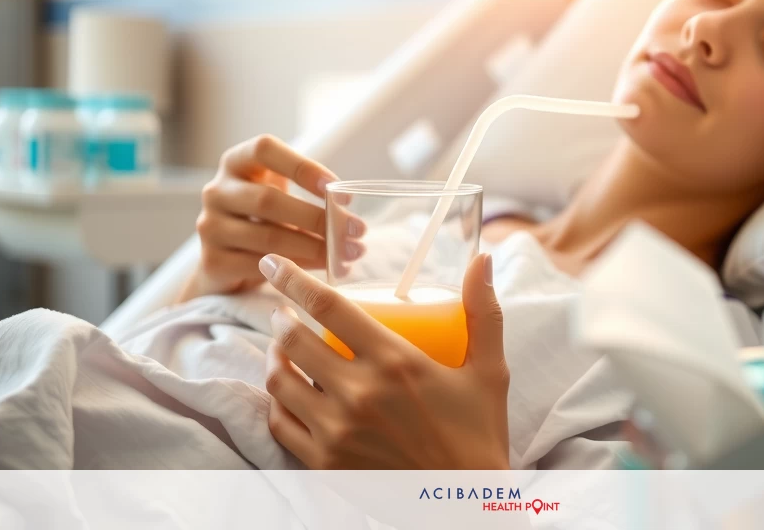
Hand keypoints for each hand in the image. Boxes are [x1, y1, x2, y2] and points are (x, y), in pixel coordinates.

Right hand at [180, 134, 353, 300]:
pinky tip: (323, 270)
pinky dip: (297, 268)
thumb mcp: (279, 193)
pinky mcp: (212, 262)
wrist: (226, 263)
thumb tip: (348, 209)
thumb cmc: (264, 218)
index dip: (301, 166)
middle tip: (357, 231)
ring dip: (315, 247)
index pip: (263, 149)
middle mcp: (216, 191)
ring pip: (268, 237)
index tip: (336, 187)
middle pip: (268, 200)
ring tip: (347, 255)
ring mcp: (210, 227)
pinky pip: (260, 266)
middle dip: (318, 217)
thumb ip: (306, 191)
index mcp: (235, 163)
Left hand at [261, 252, 510, 468]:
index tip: (275, 264)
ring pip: (281, 381)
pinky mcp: (325, 463)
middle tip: (286, 310)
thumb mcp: (489, 370)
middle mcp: (359, 394)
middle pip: (295, 340)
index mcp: (395, 362)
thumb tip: (482, 259)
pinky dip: (277, 401)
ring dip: (274, 356)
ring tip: (283, 346)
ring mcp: (337, 432)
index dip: (293, 278)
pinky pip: (282, 424)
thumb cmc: (479, 433)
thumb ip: (483, 311)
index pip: (328, 306)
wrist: (467, 504)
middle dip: (282, 316)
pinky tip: (286, 389)